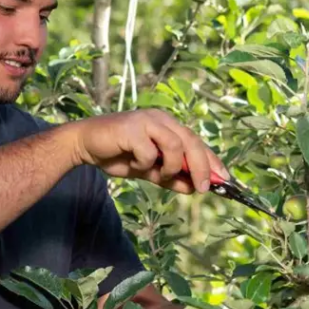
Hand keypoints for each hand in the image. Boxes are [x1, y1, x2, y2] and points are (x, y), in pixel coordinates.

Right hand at [66, 109, 228, 193]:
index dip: (212, 161)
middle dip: (201, 168)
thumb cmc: (118, 154)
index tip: (223, 180)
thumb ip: (170, 177)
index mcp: (168, 125)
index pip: (197, 142)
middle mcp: (161, 119)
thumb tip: (193, 188)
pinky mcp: (132, 128)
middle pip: (192, 142)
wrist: (85, 145)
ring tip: (156, 174)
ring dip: (170, 168)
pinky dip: (145, 164)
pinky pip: (150, 152)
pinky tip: (133, 163)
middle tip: (202, 189)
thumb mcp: (149, 171)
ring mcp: (147, 121)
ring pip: (175, 146)